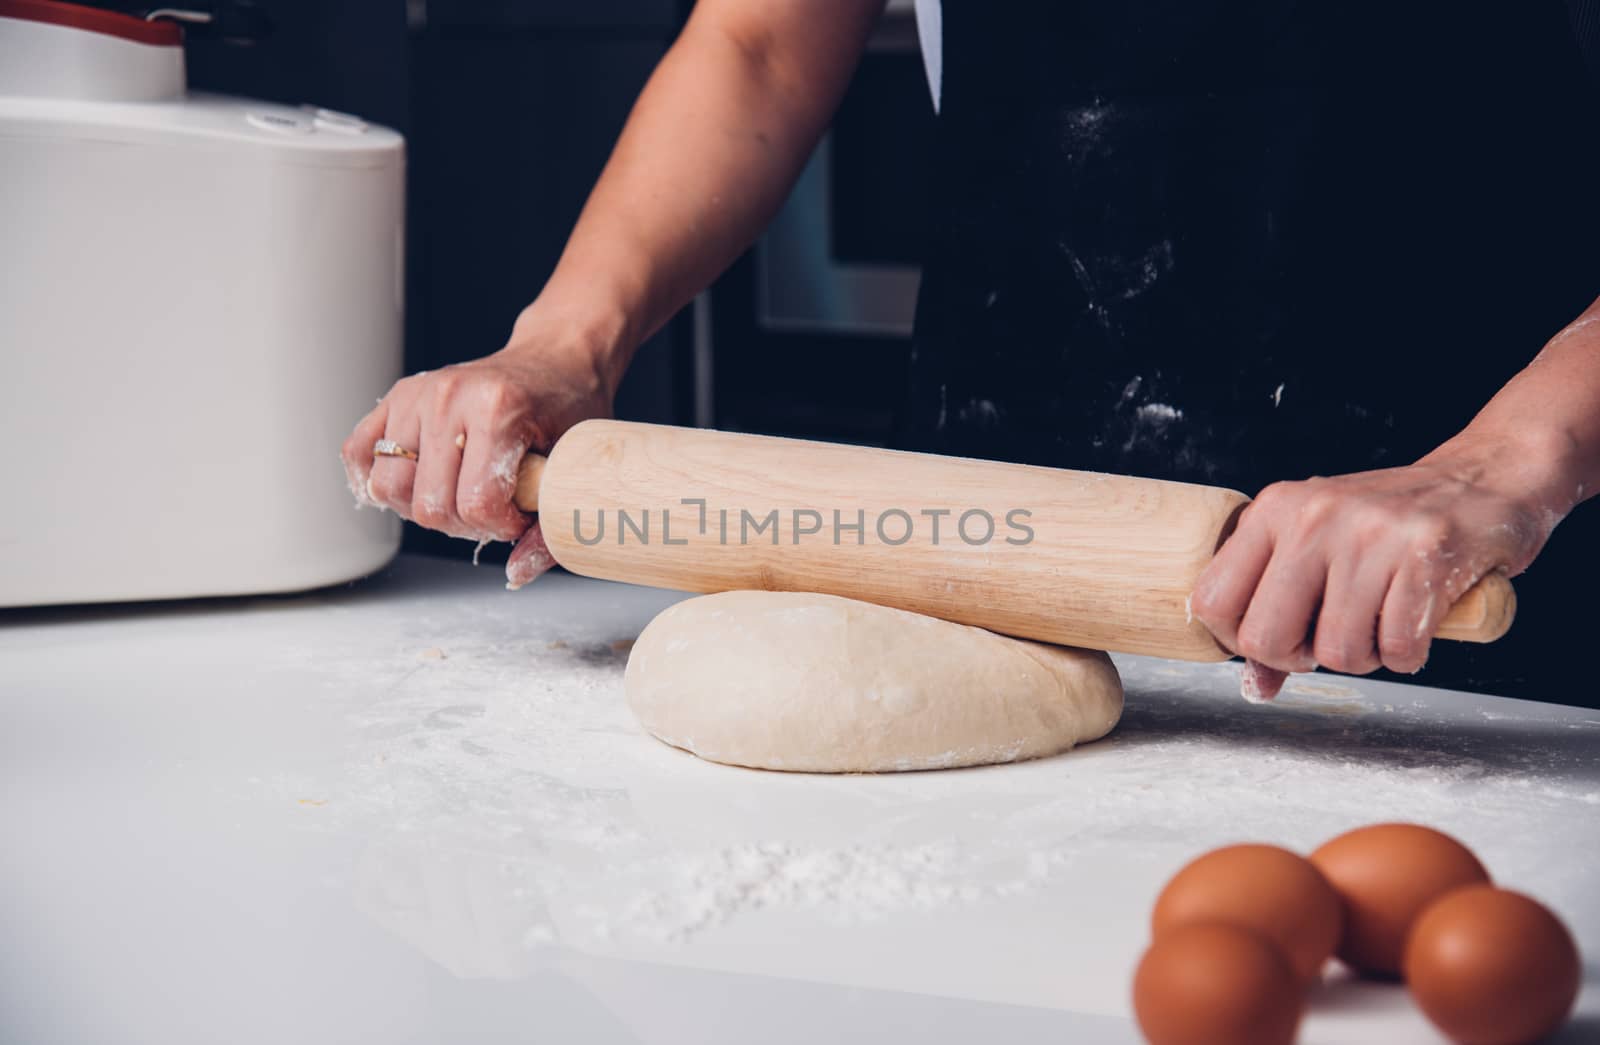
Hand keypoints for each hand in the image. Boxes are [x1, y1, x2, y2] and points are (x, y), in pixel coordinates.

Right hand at [340, 314, 616, 588]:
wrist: (556, 359)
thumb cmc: (568, 408)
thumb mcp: (576, 465)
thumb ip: (553, 526)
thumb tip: (515, 574)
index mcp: (497, 410)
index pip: (476, 504)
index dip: (500, 527)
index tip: (520, 515)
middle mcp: (448, 397)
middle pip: (429, 506)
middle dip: (464, 524)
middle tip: (493, 508)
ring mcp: (416, 394)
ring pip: (388, 488)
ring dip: (424, 508)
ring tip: (459, 495)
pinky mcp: (396, 396)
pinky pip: (358, 453)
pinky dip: (375, 479)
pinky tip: (415, 485)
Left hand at [1190, 441, 1563, 695]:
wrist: (1482, 480)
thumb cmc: (1389, 526)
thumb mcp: (1317, 551)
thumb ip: (1277, 612)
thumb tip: (1254, 685)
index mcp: (1273, 510)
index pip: (1212, 601)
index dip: (1239, 641)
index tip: (1275, 639)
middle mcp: (1313, 516)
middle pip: (1265, 638)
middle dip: (1297, 659)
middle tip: (1327, 640)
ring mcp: (1368, 533)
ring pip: (1335, 651)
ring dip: (1362, 657)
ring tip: (1379, 622)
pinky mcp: (1425, 554)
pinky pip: (1397, 648)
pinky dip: (1408, 653)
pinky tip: (1416, 619)